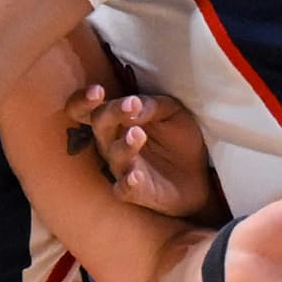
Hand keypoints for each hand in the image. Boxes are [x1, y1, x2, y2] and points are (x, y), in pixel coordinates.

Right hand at [63, 83, 217, 218]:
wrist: (198, 173)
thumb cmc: (177, 137)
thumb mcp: (171, 111)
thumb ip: (151, 106)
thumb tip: (133, 104)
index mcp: (115, 119)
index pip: (86, 109)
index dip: (83, 101)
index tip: (98, 90)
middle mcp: (111, 142)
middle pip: (99, 126)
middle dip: (111, 113)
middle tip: (130, 105)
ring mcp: (121, 167)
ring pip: (112, 155)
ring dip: (124, 145)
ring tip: (138, 134)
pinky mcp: (134, 191)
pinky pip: (124, 189)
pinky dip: (128, 183)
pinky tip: (136, 176)